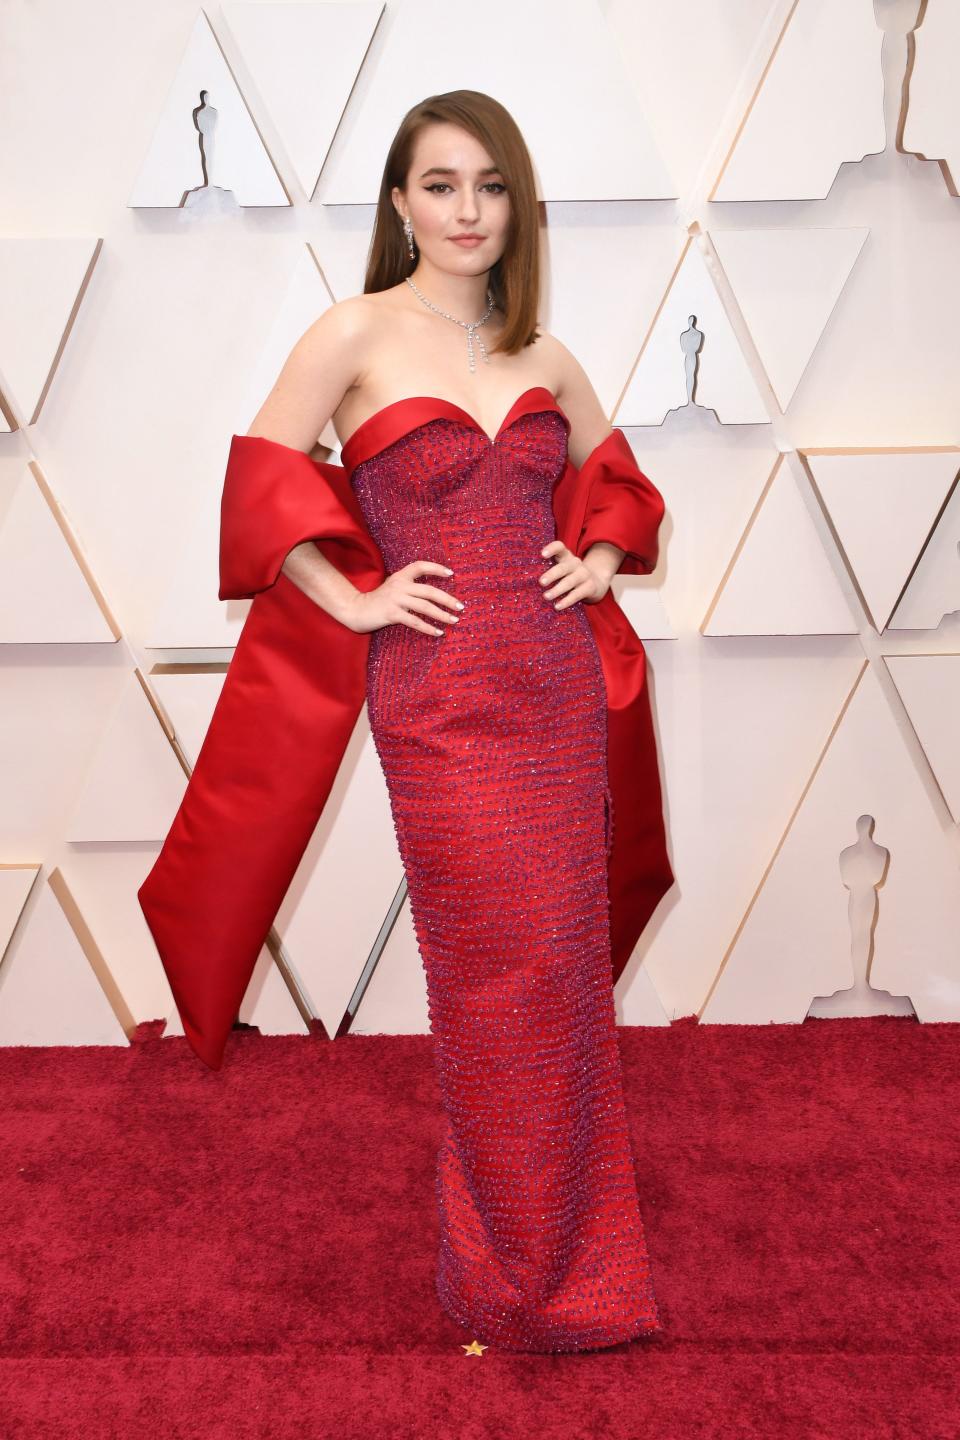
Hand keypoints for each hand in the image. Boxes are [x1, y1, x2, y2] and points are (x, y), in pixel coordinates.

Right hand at [342, 560, 463, 635]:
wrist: (356, 610)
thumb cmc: (378, 600)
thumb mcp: (393, 587)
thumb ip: (408, 586)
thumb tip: (432, 594)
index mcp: (400, 576)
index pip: (420, 566)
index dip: (436, 568)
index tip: (451, 574)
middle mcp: (399, 585)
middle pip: (429, 590)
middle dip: (447, 599)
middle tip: (460, 607)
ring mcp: (395, 599)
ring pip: (424, 606)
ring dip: (441, 614)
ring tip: (454, 620)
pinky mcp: (392, 613)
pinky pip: (414, 621)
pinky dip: (428, 627)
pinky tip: (438, 632)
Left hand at [538, 541, 608, 608]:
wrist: (595, 584)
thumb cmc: (569, 576)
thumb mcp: (561, 569)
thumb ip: (548, 569)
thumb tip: (526, 580)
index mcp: (566, 556)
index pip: (560, 547)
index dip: (552, 549)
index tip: (542, 555)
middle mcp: (575, 563)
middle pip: (563, 567)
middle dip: (552, 574)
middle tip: (541, 582)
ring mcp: (584, 575)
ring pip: (570, 582)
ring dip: (557, 590)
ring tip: (546, 596)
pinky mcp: (589, 587)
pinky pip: (577, 594)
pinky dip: (567, 601)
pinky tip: (557, 606)